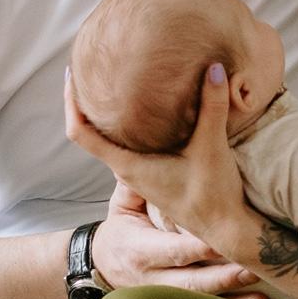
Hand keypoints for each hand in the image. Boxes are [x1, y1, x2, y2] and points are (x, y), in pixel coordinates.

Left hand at [65, 64, 254, 268]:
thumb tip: (213, 67)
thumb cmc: (213, 196)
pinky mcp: (155, 173)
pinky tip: (146, 106)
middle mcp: (127, 168)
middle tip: (89, 69)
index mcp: (128, 165)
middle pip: (90, 132)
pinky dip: (129, 122)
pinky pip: (131, 143)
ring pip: (112, 138)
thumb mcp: (211, 148)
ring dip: (107, 113)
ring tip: (112, 81)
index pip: (80, 134)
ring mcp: (140, 172)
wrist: (227, 230)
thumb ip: (212, 107)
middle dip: (86, 102)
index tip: (70, 74)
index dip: (70, 103)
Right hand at [91, 179, 258, 298]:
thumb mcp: (122, 205)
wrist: (103, 266)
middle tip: (251, 269)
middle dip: (222, 277)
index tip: (220, 242)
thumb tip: (144, 143)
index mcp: (141, 250)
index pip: (171, 250)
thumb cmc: (123, 227)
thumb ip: (137, 182)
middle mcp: (156, 278)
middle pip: (192, 283)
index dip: (196, 248)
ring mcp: (170, 296)